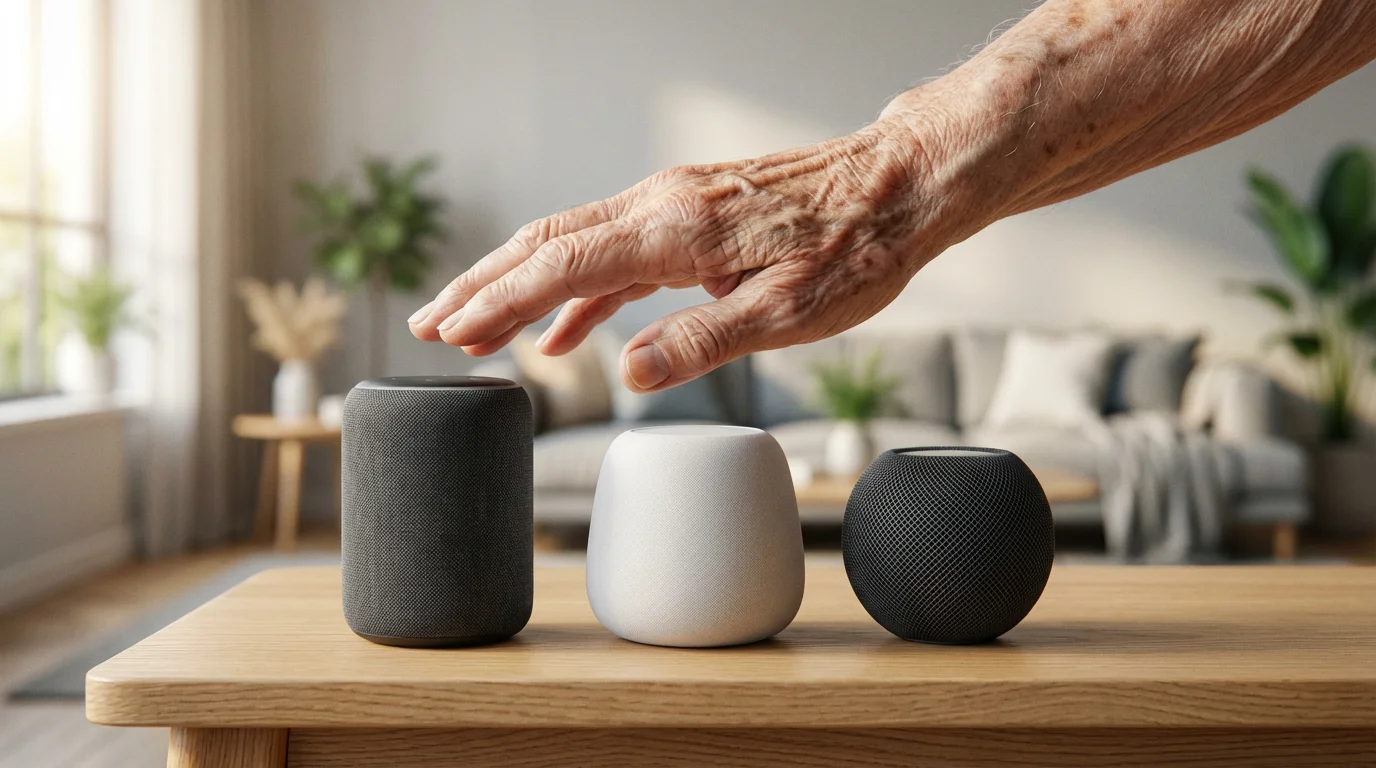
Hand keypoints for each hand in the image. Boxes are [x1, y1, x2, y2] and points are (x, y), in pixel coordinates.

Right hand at [408, 114, 965, 391]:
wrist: (904, 184)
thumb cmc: (857, 247)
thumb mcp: (787, 312)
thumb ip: (702, 343)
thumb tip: (629, 375)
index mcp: (677, 229)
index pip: (560, 265)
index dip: (497, 302)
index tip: (450, 334)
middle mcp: (663, 203)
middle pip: (546, 242)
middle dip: (483, 286)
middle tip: (430, 327)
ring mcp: (676, 202)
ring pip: (573, 240)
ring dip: (518, 283)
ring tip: (474, 326)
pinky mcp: (695, 213)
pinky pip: (616, 250)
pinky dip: (577, 288)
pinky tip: (565, 328)